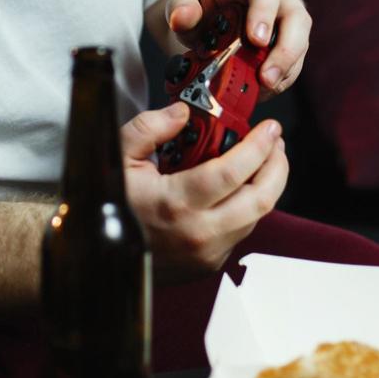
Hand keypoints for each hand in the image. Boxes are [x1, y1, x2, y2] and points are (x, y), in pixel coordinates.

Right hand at [122, 102, 287, 281]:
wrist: (101, 255)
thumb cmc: (111, 204)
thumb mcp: (118, 157)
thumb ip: (149, 128)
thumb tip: (182, 112)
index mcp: (176, 204)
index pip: (234, 173)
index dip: (259, 147)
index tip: (270, 128)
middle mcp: (198, 233)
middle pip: (261, 199)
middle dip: (278, 166)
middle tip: (276, 142)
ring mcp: (207, 254)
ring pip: (257, 216)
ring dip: (267, 185)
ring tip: (264, 160)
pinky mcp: (210, 264)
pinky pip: (242, 231)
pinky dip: (249, 205)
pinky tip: (242, 186)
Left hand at [161, 0, 310, 96]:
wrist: (214, 15)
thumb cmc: (205, 2)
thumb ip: (180, 6)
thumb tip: (181, 19)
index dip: (264, 12)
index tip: (255, 39)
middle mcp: (278, 0)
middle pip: (296, 18)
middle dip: (285, 50)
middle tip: (265, 76)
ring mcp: (287, 24)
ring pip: (299, 45)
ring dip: (284, 71)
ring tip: (262, 89)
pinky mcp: (289, 48)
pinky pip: (292, 66)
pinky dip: (278, 82)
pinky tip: (259, 92)